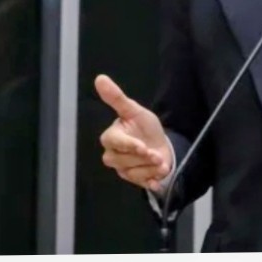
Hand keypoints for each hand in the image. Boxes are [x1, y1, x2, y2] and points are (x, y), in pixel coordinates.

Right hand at [95, 74, 172, 192]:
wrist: (161, 144)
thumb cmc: (145, 127)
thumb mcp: (134, 110)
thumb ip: (117, 98)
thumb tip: (100, 78)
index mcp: (111, 137)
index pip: (114, 142)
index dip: (128, 145)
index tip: (143, 146)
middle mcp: (113, 154)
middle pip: (122, 161)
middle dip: (142, 159)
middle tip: (157, 155)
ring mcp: (122, 169)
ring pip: (131, 173)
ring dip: (150, 169)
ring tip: (162, 163)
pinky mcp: (133, 179)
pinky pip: (139, 183)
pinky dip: (150, 181)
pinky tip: (158, 179)